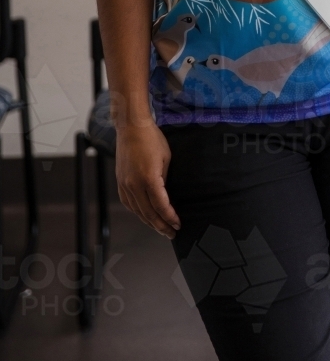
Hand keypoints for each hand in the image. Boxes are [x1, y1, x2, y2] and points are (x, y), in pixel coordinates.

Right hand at [115, 122, 180, 238]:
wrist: (132, 127)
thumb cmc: (152, 139)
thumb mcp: (166, 158)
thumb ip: (165, 179)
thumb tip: (165, 196)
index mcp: (149, 178)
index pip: (161, 206)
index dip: (170, 217)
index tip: (178, 224)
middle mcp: (134, 184)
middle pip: (149, 213)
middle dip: (161, 225)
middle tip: (172, 233)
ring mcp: (125, 184)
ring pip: (138, 211)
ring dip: (149, 222)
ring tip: (160, 228)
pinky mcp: (120, 181)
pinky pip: (129, 203)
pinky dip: (138, 212)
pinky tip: (145, 216)